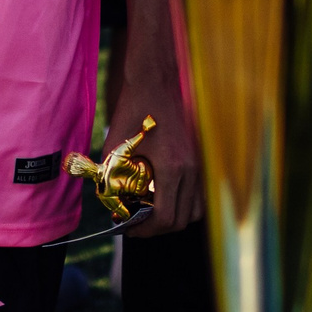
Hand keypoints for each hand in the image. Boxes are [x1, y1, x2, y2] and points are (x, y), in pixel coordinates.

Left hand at [107, 77, 201, 234]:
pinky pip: (198, 192)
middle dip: (157, 228)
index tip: (128, 229)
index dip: (145, 230)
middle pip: (182, 219)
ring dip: (174, 216)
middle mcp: (192, 170)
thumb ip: (111, 178)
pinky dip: (183, 201)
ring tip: (150, 212)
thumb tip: (110, 203)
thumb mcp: (114, 146)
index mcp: (172, 168)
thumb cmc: (133, 110)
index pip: (165, 217)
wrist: (155, 81)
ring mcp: (200, 164)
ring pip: (196, 209)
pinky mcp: (201, 158)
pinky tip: (163, 193)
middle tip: (136, 224)